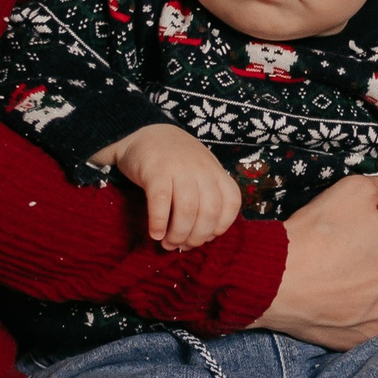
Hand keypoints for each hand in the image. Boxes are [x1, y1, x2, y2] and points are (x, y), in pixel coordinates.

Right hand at [97, 123, 241, 249]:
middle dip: (197, 237)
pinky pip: (161, 201)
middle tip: (181, 245)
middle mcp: (201, 169)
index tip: (206, 237)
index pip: (231, 202)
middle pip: (209, 212)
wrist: (146, 132)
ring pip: (187, 209)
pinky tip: (155, 233)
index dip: (221, 226)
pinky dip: (159, 222)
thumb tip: (208, 236)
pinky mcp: (155, 170)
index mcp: (215, 171)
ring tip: (167, 243)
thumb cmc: (175, 160)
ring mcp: (179, 168)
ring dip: (178, 234)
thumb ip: (207, 196)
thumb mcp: (200, 171)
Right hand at [254, 174, 377, 348]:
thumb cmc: (318, 232)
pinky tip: (333, 293)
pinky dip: (355, 305)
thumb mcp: (356, 189)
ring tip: (338, 270)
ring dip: (371, 279)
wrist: (277, 278)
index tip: (362, 220)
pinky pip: (367, 315)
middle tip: (347, 243)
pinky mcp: (363, 336)